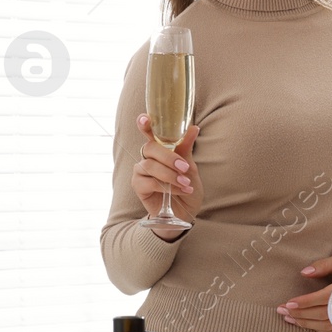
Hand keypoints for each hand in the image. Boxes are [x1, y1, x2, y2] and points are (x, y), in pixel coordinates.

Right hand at [131, 116, 202, 237]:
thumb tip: (193, 127)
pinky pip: (149, 182)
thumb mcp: (190, 167)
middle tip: (184, 167)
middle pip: (150, 148)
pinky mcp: (138, 186)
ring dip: (170, 175)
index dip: (145, 124)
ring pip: (150, 165)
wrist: (184, 213)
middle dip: (168, 157)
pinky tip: (180, 190)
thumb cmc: (186, 187)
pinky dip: (167, 186)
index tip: (145, 118)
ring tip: (186, 183)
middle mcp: (147, 157)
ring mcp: (141, 171)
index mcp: (159, 149)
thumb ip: (186, 148)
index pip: (149, 132)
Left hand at [278, 253, 331, 331]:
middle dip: (299, 314)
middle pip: (321, 315)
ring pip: (325, 326)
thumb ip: (324, 264)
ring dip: (304, 323)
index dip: (305, 302)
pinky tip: (304, 323)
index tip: (288, 303)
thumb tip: (304, 273)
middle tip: (282, 310)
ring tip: (288, 317)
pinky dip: (316, 330)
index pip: (323, 298)